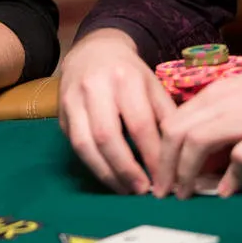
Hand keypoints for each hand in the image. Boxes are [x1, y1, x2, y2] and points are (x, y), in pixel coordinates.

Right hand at [58, 28, 174, 194]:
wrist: (92, 51)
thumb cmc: (129, 73)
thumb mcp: (153, 86)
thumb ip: (166, 117)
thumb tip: (180, 157)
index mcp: (125, 79)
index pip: (140, 124)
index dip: (153, 157)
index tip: (165, 180)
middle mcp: (94, 87)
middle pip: (108, 136)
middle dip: (126, 169)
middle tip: (143, 191)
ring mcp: (72, 100)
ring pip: (85, 143)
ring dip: (106, 172)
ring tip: (125, 189)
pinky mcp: (60, 113)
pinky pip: (74, 145)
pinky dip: (92, 165)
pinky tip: (109, 175)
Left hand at [154, 52, 241, 198]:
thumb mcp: (230, 98)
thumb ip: (209, 119)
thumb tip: (190, 151)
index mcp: (208, 98)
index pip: (170, 122)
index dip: (157, 150)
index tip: (155, 172)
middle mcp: (219, 106)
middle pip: (176, 133)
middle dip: (164, 164)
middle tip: (162, 190)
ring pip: (197, 142)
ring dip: (186, 172)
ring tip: (184, 193)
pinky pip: (241, 158)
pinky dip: (230, 177)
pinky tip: (224, 192)